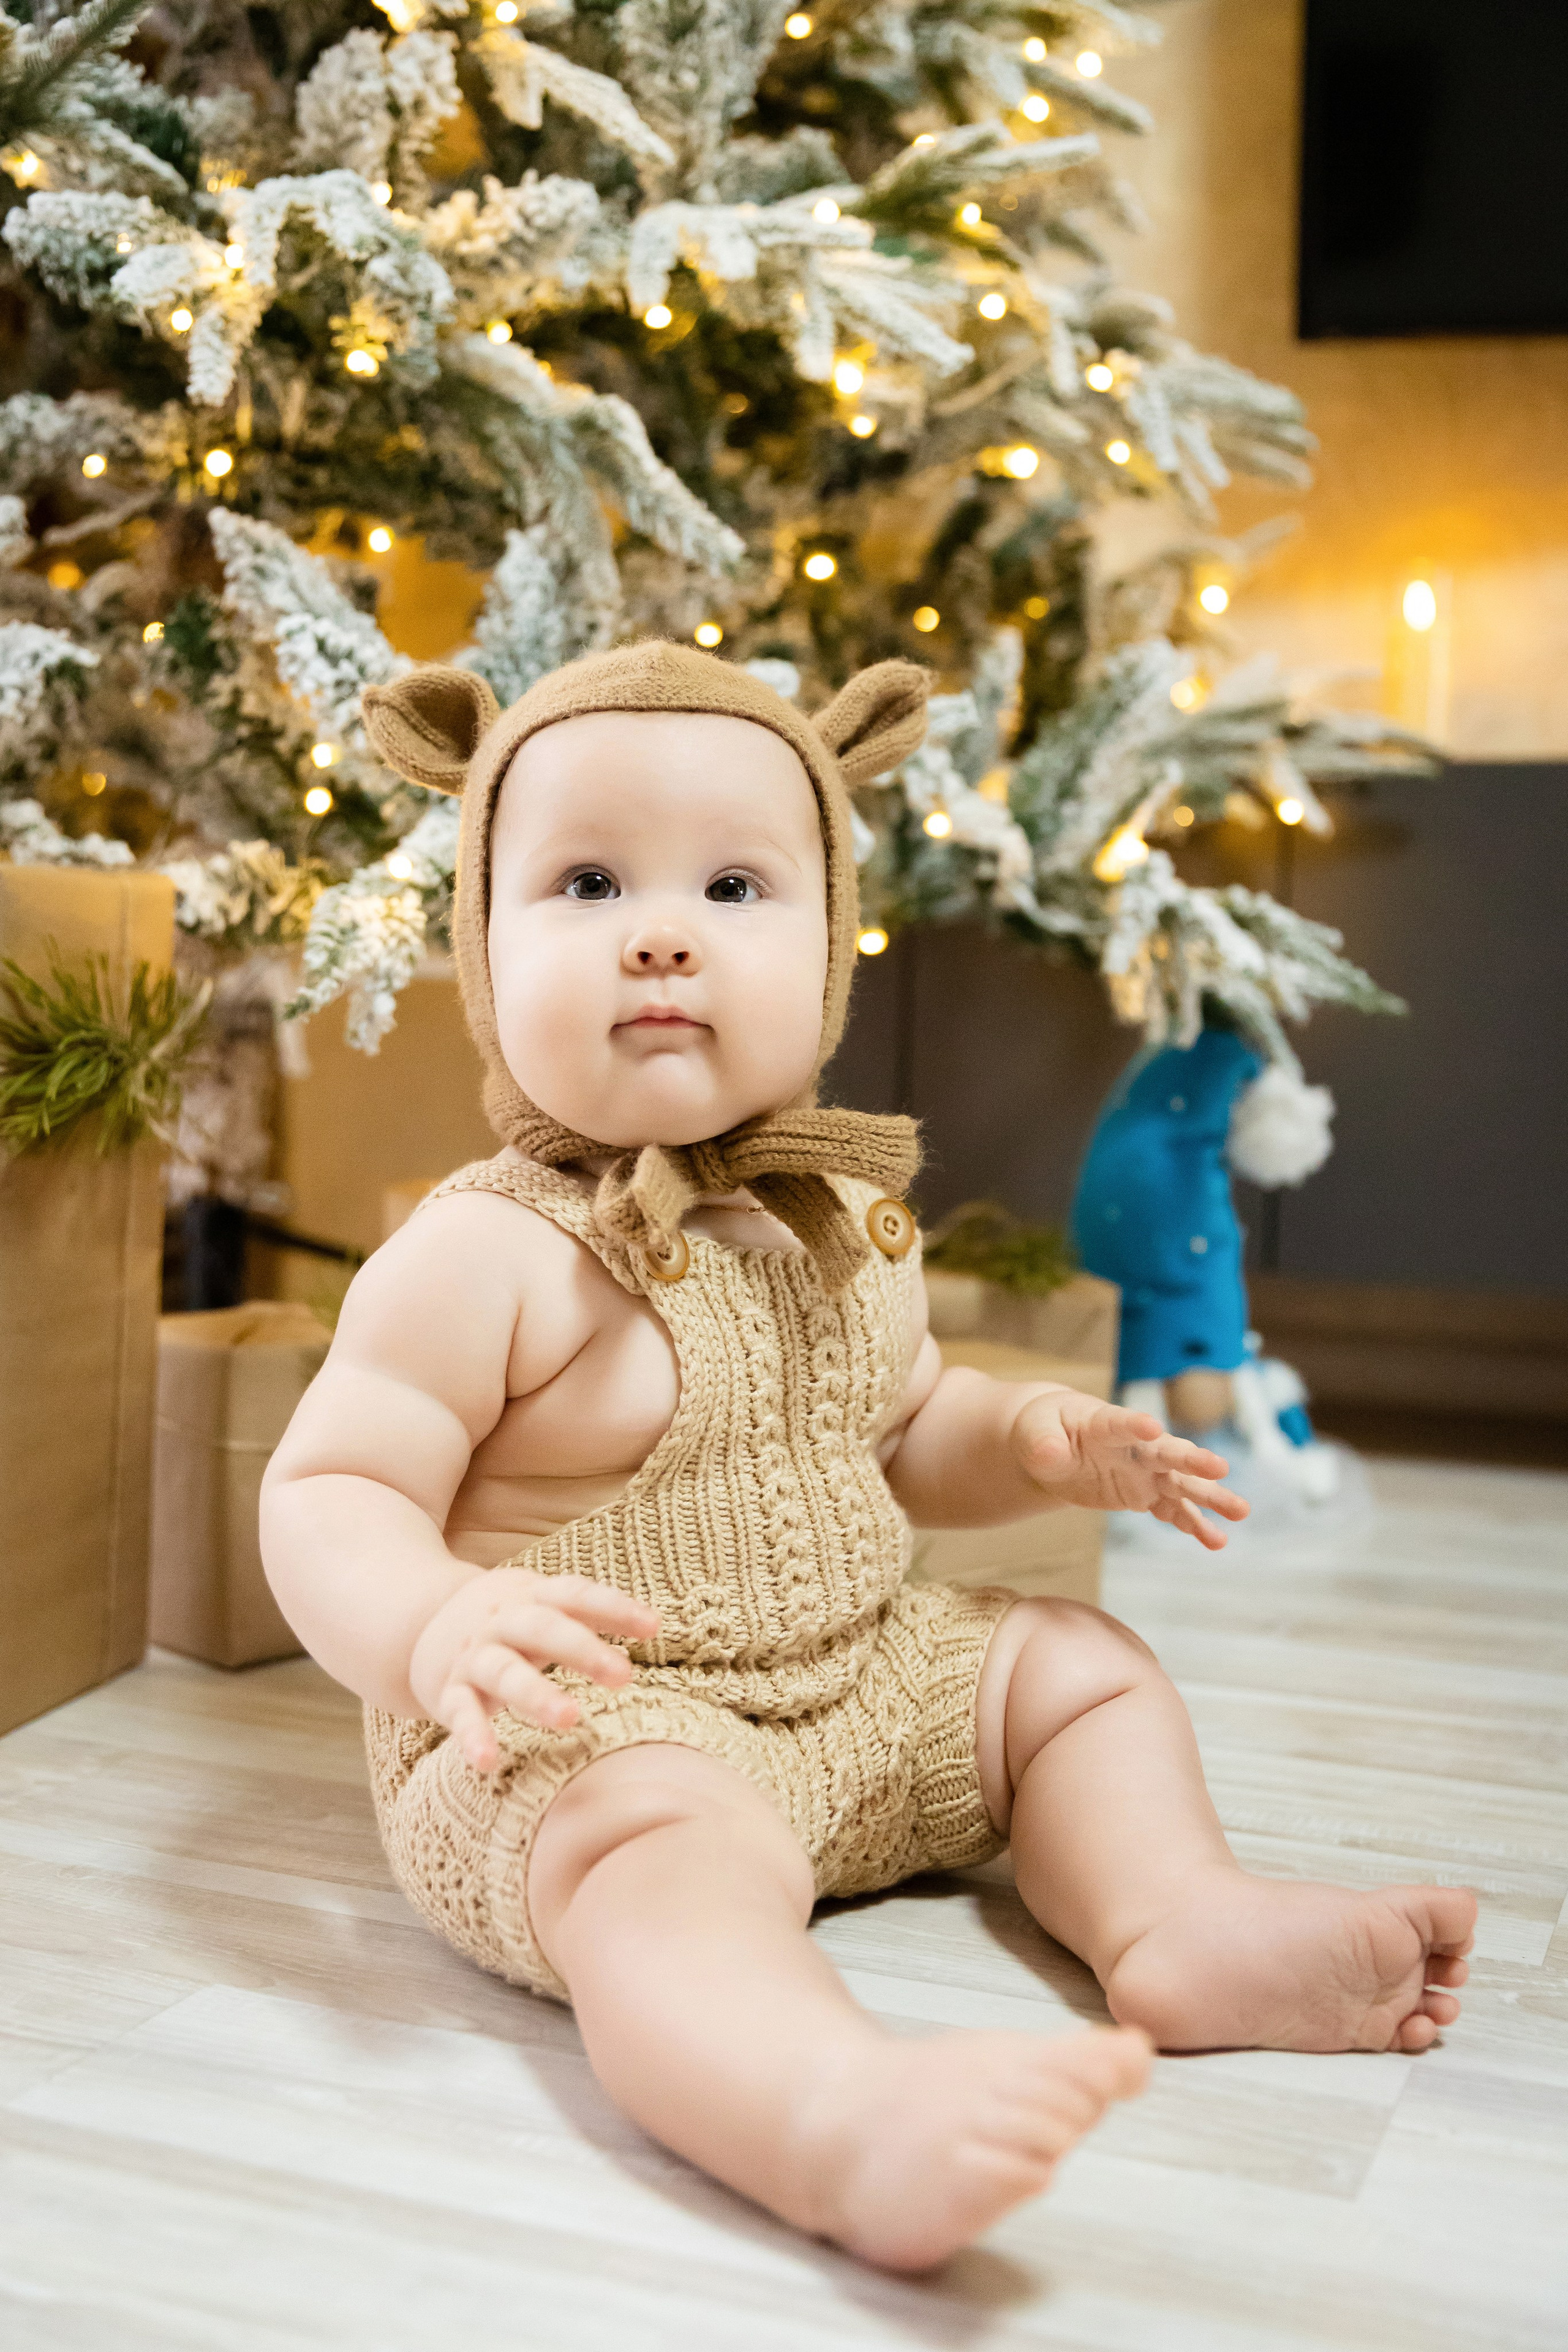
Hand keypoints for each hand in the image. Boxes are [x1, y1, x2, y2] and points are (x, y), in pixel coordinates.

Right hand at [408, 1567, 658, 1773]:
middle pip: (542, 1628)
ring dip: (536, 1693)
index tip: (653, 1626)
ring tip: (570, 1717)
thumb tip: (654, 1625)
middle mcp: (501, 1622)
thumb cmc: (505, 1620)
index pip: (575, 1594)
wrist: (416, 1622)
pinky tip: (488, 1762)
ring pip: (504, 1671)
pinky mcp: (448, 1691)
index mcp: (530, 1596)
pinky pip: (460, 1714)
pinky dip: (472, 1737)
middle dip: (582, 1649)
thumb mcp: (541, 1605)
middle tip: (623, 1675)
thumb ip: (589, 1614)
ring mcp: (473, 1657)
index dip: (613, 1607)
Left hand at [1009, 1389, 1248, 1550]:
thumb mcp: (1034, 1433)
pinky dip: (1194, 1525)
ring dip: (1210, 1497)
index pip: (1122, 1423)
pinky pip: (1173, 1511)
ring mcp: (1145, 1471)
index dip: (1136, 1425)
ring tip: (1240, 1511)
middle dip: (1191, 1460)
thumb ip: (1042, 1443)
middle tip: (1219, 1468)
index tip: (1152, 1427)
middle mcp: (1135, 1446)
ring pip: (1182, 1484)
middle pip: (1167, 1452)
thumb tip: (1047, 1454)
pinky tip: (1216, 1542)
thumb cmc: (1044, 1429)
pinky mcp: (1146, 1494)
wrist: (1055, 1442)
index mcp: (1106, 1423)